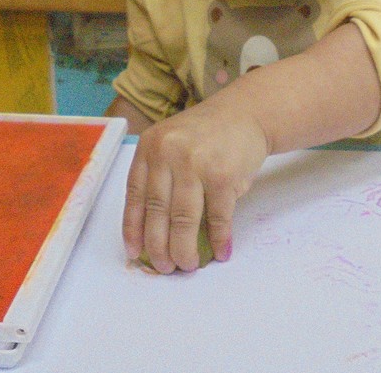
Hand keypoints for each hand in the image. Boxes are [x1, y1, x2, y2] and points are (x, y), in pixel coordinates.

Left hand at [122, 100, 269, 272]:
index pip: (136, 195)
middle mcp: (169, 153)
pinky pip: (218, 216)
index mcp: (150, 146)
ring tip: (187, 265)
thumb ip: (160, 176)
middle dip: (159, 247)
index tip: (135, 252)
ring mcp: (197, 163)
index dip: (134, 228)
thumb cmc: (207, 134)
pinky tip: (220, 252)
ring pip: (184, 219)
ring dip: (184, 249)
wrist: (247, 113)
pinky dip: (219, 238)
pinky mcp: (224, 175)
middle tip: (165, 267)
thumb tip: (152, 231)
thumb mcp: (172, 143)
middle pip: (158, 211)